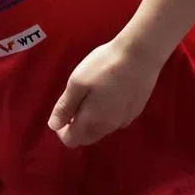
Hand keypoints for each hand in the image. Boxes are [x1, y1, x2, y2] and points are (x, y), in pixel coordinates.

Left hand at [47, 37, 163, 147]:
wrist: (141, 55)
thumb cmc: (104, 67)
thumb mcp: (77, 83)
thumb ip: (64, 107)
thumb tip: (53, 126)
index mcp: (92, 122)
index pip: (72, 140)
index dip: (62, 130)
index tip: (62, 112)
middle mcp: (109, 127)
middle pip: (87, 137)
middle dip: (77, 126)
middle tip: (75, 101)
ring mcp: (125, 119)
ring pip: (103, 128)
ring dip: (92, 119)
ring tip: (92, 93)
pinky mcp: (136, 110)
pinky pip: (116, 119)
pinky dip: (108, 113)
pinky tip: (110, 92)